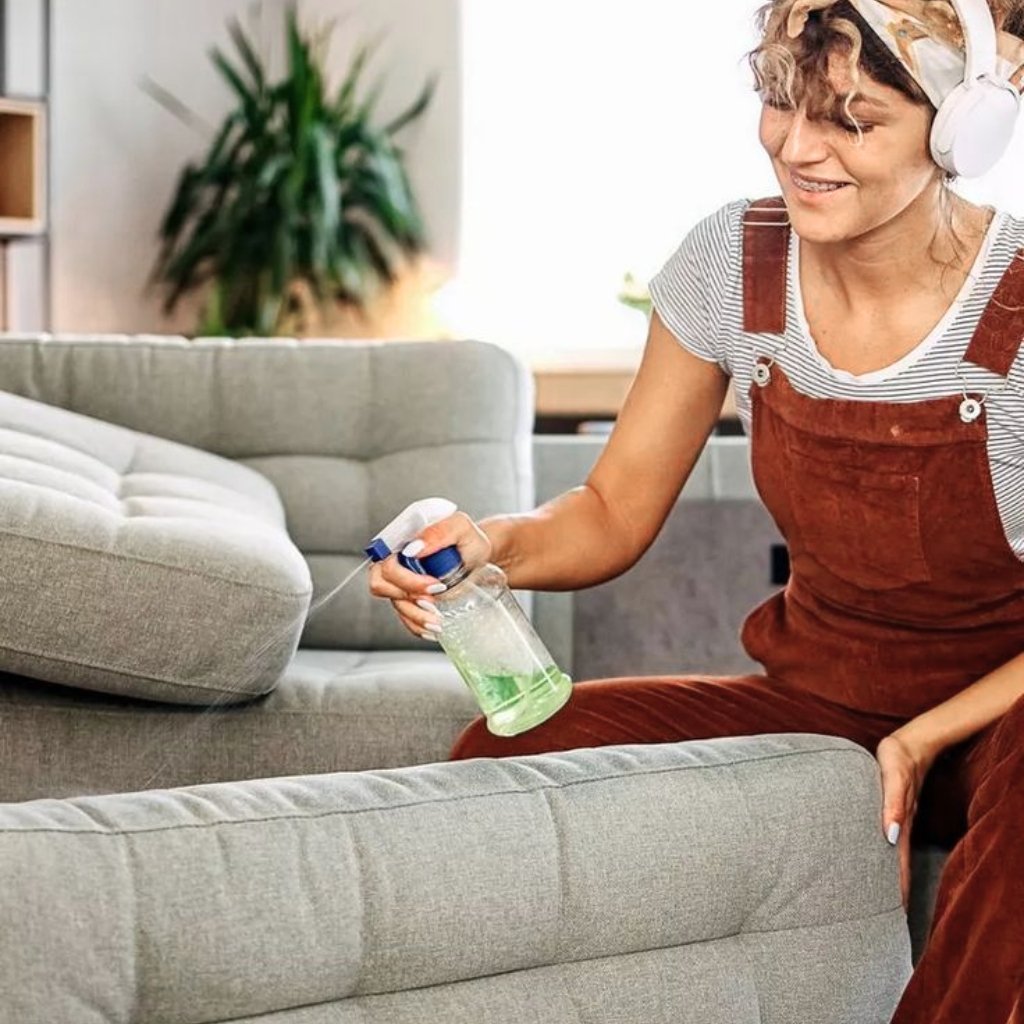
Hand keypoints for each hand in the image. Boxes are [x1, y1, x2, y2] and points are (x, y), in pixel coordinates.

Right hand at [368, 511, 492, 639]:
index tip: (436, 587)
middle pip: (380, 585)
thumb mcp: (460, 527)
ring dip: (416, 617)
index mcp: (402, 541)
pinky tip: (434, 628)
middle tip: (435, 603)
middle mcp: (396, 561)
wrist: (481, 559)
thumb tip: (414, 549)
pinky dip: (418, 626)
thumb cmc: (469, 540)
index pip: (386, 562)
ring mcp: (402, 582)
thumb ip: (439, 532)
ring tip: (439, 621)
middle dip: (409, 599)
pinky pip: (405, 617)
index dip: (405, 580)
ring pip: (395, 604)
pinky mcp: (410, 599)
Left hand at [875, 733, 934, 908]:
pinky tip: (875, 858)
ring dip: (887, 874)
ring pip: (891, 854)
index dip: (897, 890)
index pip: (898, 865)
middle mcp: (898, 825)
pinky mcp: (892, 809)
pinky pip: (888, 838)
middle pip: (895, 865)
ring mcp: (897, 819)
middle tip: (881, 915)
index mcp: (899, 823)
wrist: (911, 743)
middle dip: (891, 890)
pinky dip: (884, 854)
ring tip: (876, 895)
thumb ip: (892, 804)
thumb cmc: (898, 757)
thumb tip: (890, 835)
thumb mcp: (893, 777)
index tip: (894, 915)